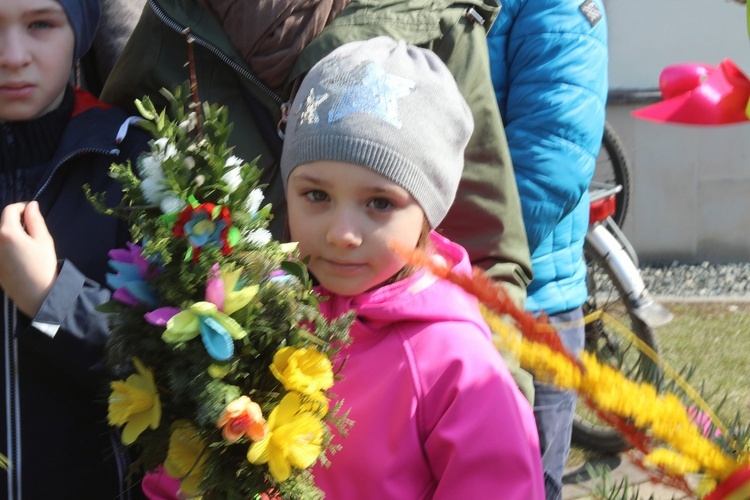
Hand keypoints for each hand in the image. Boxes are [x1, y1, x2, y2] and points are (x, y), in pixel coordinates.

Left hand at [0, 202, 57, 316]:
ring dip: (11, 233)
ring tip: (26, 242)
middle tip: (32, 228)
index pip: (10, 210)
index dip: (22, 207)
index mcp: (7, 233)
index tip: (33, 211)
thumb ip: (35, 220)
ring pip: (1, 236)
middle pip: (3, 223)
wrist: (36, 295)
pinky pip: (0, 248)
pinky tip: (20, 255)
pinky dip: (7, 245)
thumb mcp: (44, 240)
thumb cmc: (42, 266)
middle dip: (16, 220)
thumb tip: (31, 205)